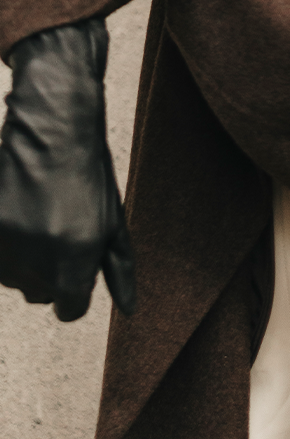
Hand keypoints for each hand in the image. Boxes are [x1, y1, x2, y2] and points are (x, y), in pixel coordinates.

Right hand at [0, 19, 135, 321]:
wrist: (51, 129)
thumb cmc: (87, 173)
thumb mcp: (114, 220)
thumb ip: (120, 269)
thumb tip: (128, 308)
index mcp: (77, 257)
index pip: (70, 309)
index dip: (75, 291)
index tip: (74, 269)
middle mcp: (40, 257)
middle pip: (41, 294)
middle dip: (51, 272)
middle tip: (59, 228)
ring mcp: (7, 245)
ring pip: (14, 278)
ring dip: (25, 258)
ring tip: (40, 214)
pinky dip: (6, 242)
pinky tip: (20, 209)